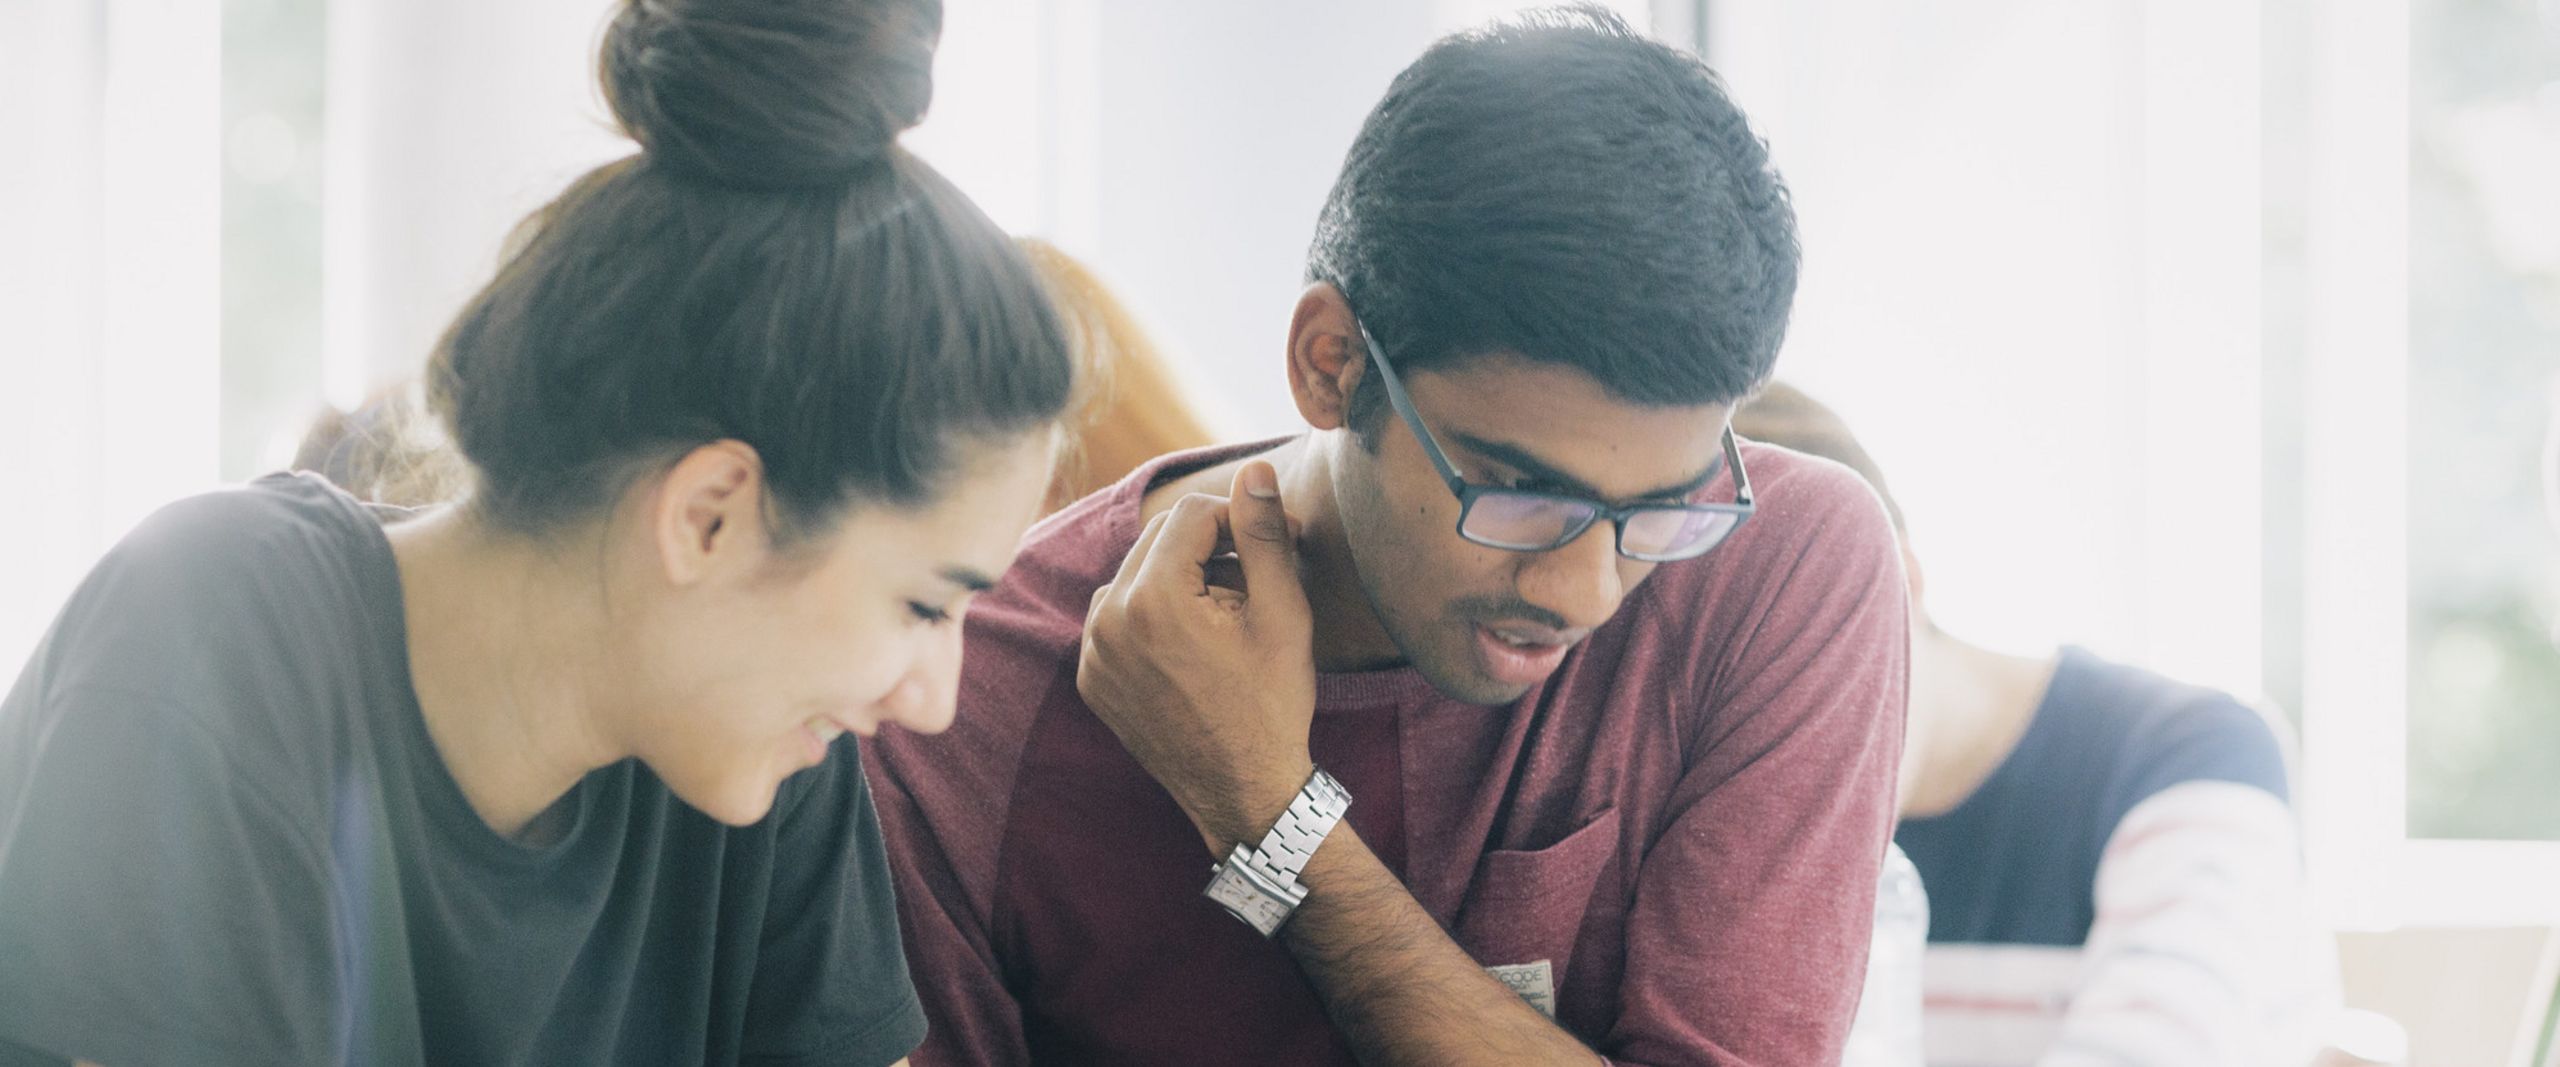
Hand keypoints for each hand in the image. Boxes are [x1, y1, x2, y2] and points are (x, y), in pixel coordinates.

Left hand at [1079, 460, 1316, 853]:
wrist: (1243, 792)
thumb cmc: (1271, 704)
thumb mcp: (1281, 613)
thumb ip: (1263, 535)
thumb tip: (1255, 470)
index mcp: (1153, 598)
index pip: (1192, 514)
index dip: (1241, 521)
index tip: (1277, 546)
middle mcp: (1107, 619)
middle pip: (1159, 540)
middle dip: (1210, 547)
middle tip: (1255, 581)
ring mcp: (1092, 652)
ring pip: (1136, 575)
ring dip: (1180, 579)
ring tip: (1226, 617)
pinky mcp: (1090, 678)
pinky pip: (1117, 617)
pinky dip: (1152, 615)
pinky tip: (1193, 646)